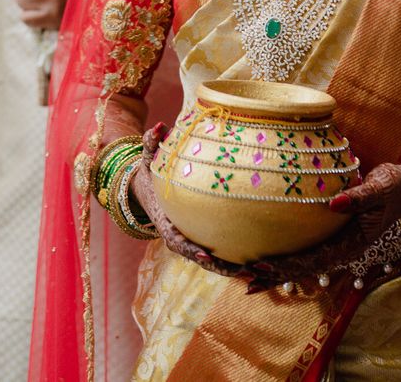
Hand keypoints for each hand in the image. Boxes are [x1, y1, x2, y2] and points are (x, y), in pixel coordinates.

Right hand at [131, 124, 251, 280]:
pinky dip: (231, 261)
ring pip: (210, 261)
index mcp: (166, 222)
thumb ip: (150, 144)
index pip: (177, 240)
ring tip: (254, 275)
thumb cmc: (150, 173)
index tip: (204, 254)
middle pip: (198, 258)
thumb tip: (158, 125)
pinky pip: (217, 252)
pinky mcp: (201, 238)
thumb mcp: (146, 159)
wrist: (147, 191)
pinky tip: (253, 265)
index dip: (190, 249)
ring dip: (229, 270)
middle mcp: (178, 236)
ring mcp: (190, 240)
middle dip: (217, 267)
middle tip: (239, 272)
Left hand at [245, 158, 400, 292]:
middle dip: (274, 274)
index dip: (287, 264)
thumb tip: (333, 204)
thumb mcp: (381, 188)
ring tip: (246, 277)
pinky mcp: (332, 234)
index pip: (313, 258)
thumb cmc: (394, 186)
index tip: (262, 265)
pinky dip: (286, 254)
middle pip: (303, 268)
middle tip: (244, 279)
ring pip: (302, 262)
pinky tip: (267, 255)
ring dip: (276, 270)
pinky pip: (306, 247)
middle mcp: (341, 248)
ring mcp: (336, 243)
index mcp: (351, 243)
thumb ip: (359, 197)